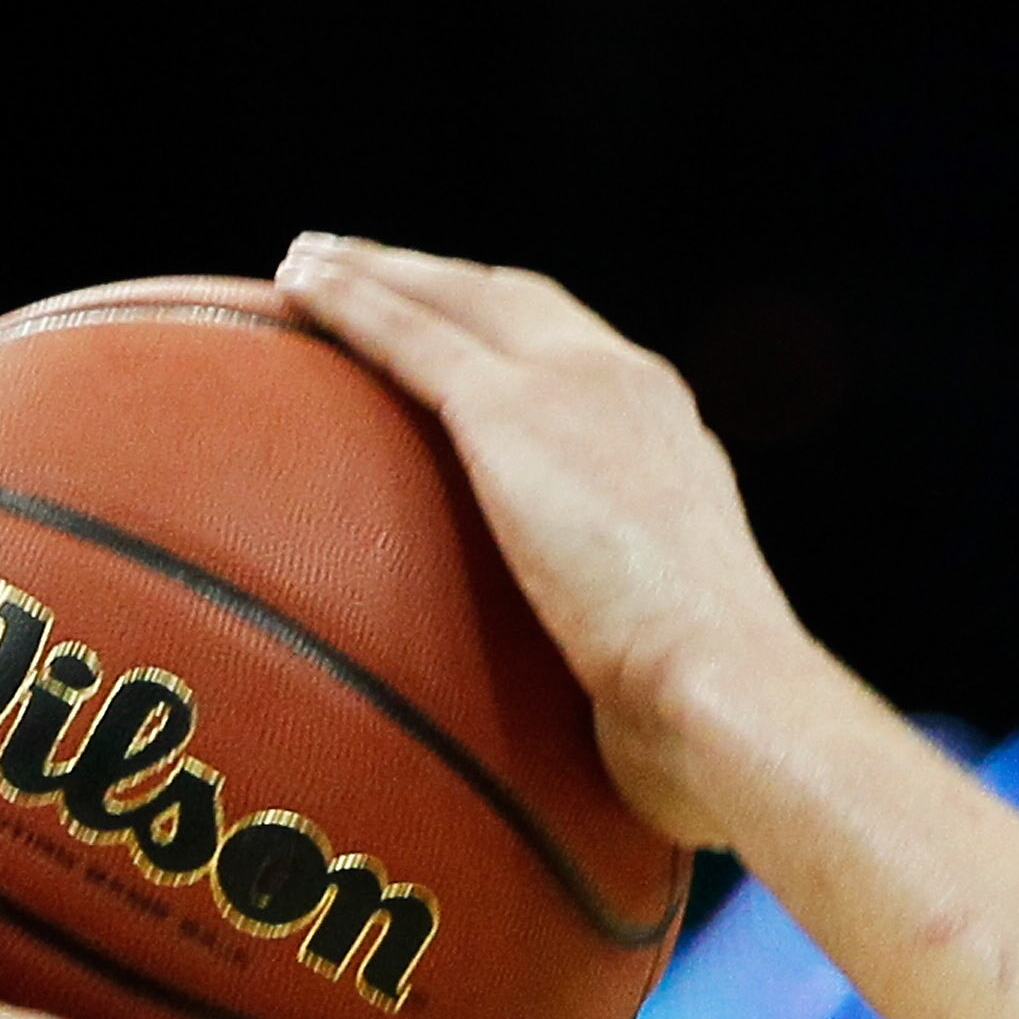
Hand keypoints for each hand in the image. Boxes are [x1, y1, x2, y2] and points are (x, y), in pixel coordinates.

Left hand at [275, 238, 803, 848]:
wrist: (722, 692)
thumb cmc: (708, 724)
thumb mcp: (666, 675)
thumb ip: (624, 668)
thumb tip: (607, 755)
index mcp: (668, 444)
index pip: (579, 359)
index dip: (513, 334)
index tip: (461, 332)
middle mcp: (625, 388)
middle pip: (513, 304)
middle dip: (437, 280)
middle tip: (362, 272)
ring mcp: (570, 389)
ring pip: (452, 300)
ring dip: (374, 272)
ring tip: (303, 263)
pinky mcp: (510, 412)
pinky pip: (409, 338)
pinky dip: (350, 303)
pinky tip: (296, 286)